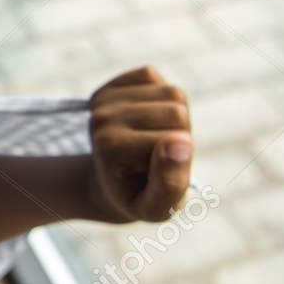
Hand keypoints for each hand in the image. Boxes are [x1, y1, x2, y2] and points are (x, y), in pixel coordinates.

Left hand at [83, 66, 194, 222]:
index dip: (182, 157)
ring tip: (154, 139)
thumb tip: (180, 140)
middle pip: (177, 110)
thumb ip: (171, 183)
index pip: (179, 136)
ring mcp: (102, 101)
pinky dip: (159, 94)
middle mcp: (102, 119)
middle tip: (158, 156)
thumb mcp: (158, 208)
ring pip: (171, 92)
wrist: (109, 185)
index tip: (159, 172)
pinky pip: (152, 75)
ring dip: (173, 117)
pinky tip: (147, 118)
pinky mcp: (108, 87)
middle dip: (181, 135)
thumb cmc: (139, 197)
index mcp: (112, 147)